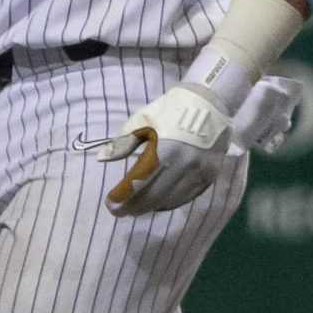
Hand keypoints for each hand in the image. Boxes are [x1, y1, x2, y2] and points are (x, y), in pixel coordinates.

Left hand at [82, 83, 232, 216]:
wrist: (210, 101)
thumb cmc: (171, 109)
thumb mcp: (143, 120)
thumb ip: (123, 142)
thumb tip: (101, 158)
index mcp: (166, 149)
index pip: (140, 182)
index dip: (124, 196)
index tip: (110, 204)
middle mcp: (185, 164)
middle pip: (155, 196)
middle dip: (135, 206)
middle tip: (121, 211)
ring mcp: (200, 171)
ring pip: (172, 200)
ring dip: (152, 207)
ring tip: (137, 209)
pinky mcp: (211, 175)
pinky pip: (188, 196)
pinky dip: (170, 203)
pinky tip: (158, 204)